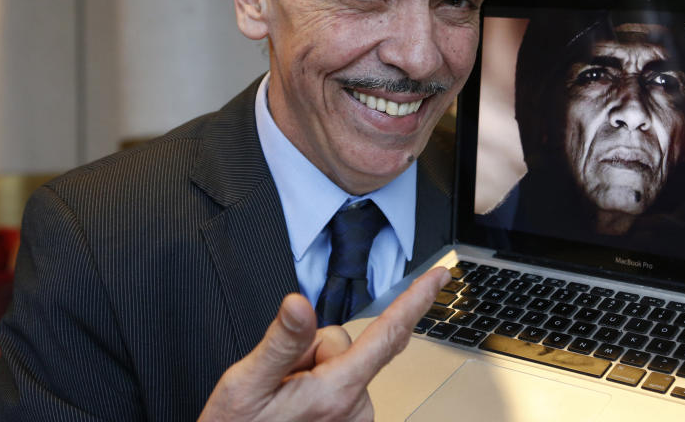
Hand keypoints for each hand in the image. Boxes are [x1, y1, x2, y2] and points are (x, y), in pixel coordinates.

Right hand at [198, 266, 449, 420]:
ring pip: (341, 364)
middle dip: (311, 351)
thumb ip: (279, 343)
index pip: (387, 335)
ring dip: (312, 373)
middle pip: (344, 345)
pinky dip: (318, 388)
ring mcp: (355, 419)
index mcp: (336, 392)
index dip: (415, 300)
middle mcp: (355, 408)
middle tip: (278, 381)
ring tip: (282, 399)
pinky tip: (295, 406)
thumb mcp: (245, 385)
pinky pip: (341, 384)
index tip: (439, 277)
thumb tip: (299, 304)